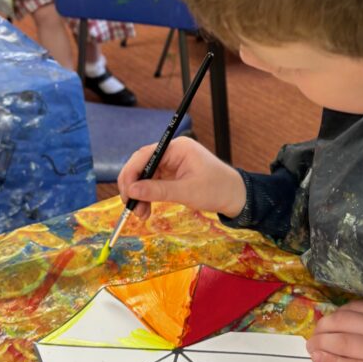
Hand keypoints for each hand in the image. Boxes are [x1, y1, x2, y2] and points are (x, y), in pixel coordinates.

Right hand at [117, 136, 245, 220]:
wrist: (236, 197)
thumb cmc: (217, 190)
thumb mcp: (186, 192)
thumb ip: (157, 191)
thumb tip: (132, 191)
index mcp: (178, 148)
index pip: (145, 155)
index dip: (132, 173)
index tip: (127, 193)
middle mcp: (172, 152)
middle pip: (142, 165)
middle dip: (134, 186)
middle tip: (130, 206)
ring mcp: (172, 163)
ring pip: (145, 176)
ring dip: (139, 194)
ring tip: (140, 214)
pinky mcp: (173, 174)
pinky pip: (153, 183)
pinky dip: (147, 196)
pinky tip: (146, 209)